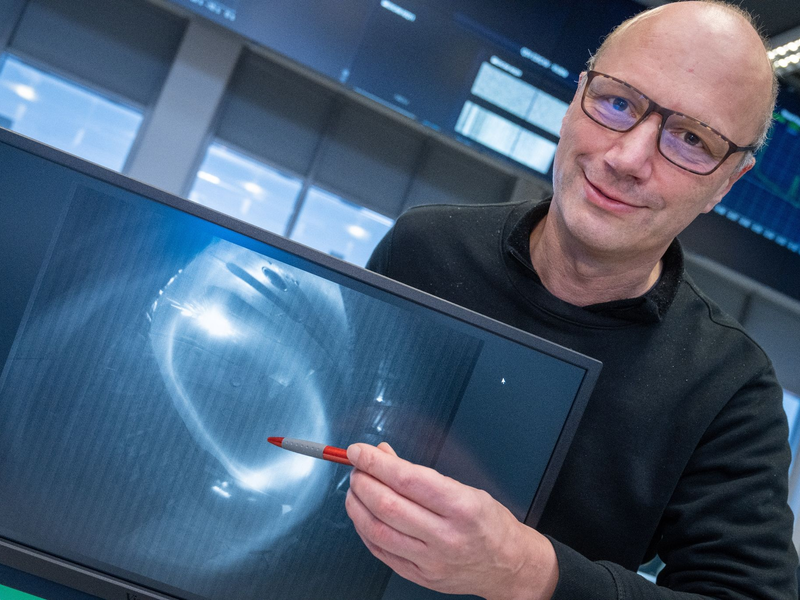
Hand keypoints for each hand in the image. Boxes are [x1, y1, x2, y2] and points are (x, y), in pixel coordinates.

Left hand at [345, 442, 558, 599]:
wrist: (508, 565)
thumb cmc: (488, 522)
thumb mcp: (464, 488)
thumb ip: (421, 473)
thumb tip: (382, 455)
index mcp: (462, 507)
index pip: (407, 480)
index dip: (376, 463)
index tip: (358, 451)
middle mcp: (446, 536)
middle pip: (388, 505)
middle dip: (363, 481)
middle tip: (356, 468)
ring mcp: (431, 561)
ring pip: (378, 530)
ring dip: (357, 505)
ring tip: (355, 489)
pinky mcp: (420, 576)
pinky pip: (380, 551)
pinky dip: (364, 529)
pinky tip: (363, 514)